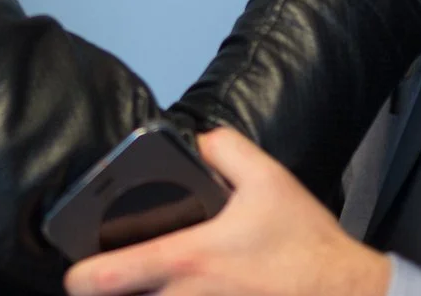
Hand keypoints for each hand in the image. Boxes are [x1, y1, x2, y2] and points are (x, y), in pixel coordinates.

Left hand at [64, 128, 390, 295]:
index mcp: (192, 258)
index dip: (82, 277)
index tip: (74, 273)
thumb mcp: (269, 178)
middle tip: (102, 284)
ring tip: (136, 290)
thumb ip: (224, 148)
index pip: (114, 276)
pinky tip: (174, 294)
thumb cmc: (305, 243)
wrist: (346, 293)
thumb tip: (193, 141)